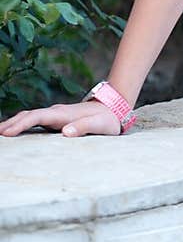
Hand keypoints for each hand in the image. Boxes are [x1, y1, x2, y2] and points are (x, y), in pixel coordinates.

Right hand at [0, 99, 122, 137]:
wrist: (113, 108)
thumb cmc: (107, 119)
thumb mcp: (99, 125)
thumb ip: (83, 127)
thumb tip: (65, 132)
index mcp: (62, 114)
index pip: (36, 117)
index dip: (20, 124)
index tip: (6, 132)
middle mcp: (55, 112)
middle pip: (27, 115)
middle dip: (10, 124)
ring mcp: (54, 115)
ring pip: (29, 117)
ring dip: (13, 123)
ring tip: (0, 133)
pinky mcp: (56, 119)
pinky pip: (34, 120)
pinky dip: (22, 124)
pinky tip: (15, 131)